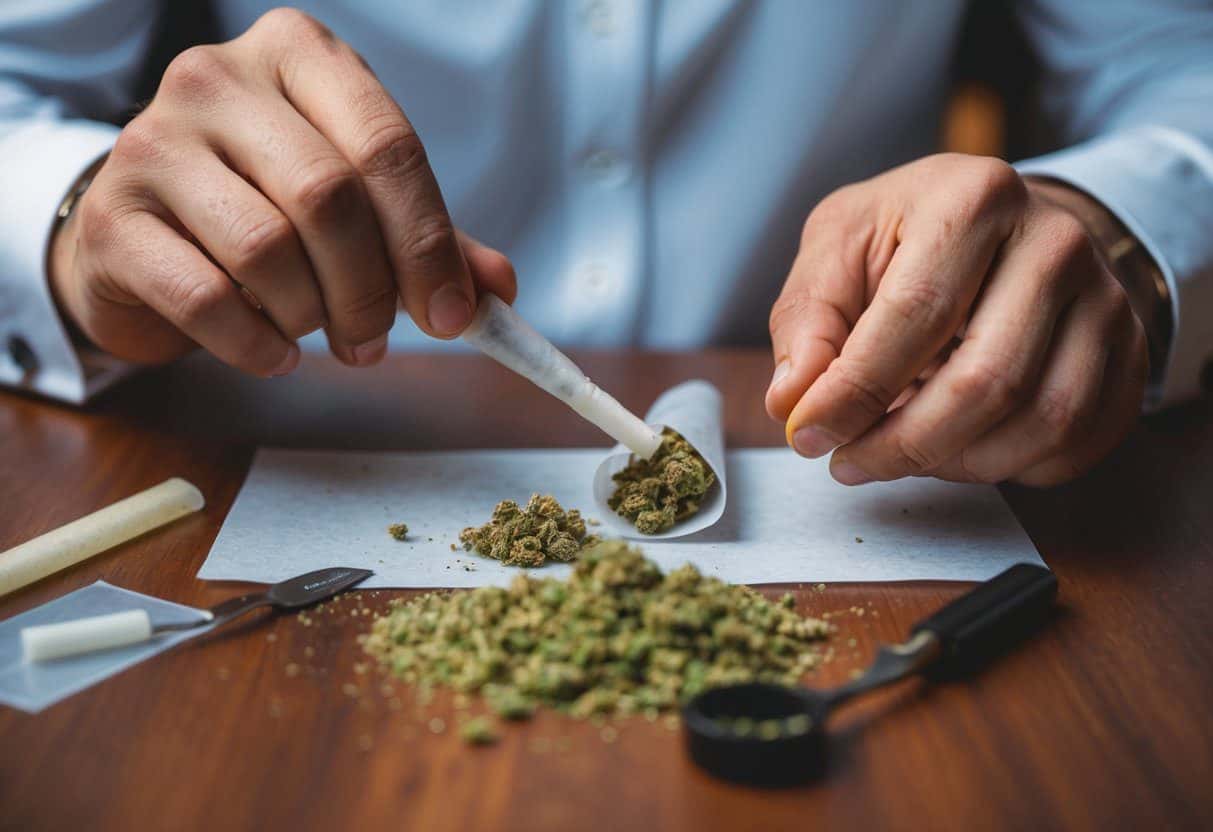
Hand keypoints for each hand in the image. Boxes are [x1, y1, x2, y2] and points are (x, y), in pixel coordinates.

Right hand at [48, 8, 514, 376]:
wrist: (144, 230)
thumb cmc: (267, 207)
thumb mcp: (357, 205)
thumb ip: (429, 239)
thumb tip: (499, 288)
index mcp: (299, 55)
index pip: (387, 146)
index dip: (429, 242)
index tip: (454, 314)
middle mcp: (219, 79)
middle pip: (330, 198)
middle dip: (371, 289)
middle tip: (376, 339)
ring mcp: (153, 142)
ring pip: (267, 248)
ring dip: (312, 315)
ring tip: (316, 331)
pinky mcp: (114, 218)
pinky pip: (206, 298)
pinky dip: (256, 344)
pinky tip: (274, 351)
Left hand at [766, 154, 1147, 487]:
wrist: (1010, 227)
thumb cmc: (911, 236)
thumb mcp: (839, 245)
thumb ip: (808, 319)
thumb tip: (793, 400)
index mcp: (974, 200)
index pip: (915, 317)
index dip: (853, 393)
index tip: (808, 435)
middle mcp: (1056, 244)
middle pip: (986, 383)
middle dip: (902, 446)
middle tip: (848, 462)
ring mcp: (1107, 302)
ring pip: (1040, 424)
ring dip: (954, 463)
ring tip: (898, 452)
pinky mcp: (1130, 354)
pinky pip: (1075, 444)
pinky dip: (1007, 467)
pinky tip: (958, 447)